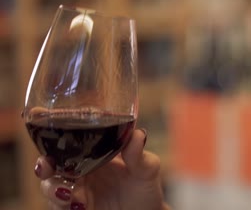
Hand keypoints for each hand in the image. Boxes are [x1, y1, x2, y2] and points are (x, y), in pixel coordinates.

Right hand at [35, 129, 168, 209]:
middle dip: (43, 163)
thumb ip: (139, 155)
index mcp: (95, 149)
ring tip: (69, 193)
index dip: (51, 124)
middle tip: (46, 167)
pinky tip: (78, 206)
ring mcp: (75, 188)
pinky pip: (58, 207)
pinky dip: (61, 205)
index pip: (70, 134)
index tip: (39, 114)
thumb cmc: (145, 186)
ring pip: (50, 185)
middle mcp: (80, 167)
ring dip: (53, 187)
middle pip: (51, 160)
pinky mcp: (74, 208)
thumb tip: (138, 135)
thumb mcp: (147, 169)